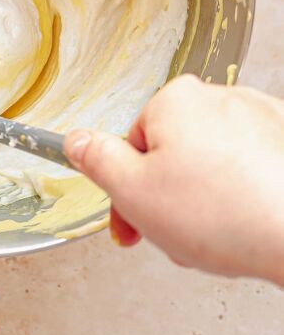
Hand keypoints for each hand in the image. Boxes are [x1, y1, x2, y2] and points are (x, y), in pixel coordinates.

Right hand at [64, 76, 283, 283]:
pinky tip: (247, 225)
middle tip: (178, 236)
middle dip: (167, 200)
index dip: (126, 195)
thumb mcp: (134, 192)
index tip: (131, 228)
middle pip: (172, 154)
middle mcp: (217, 96)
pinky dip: (243, 194)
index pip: (132, 147)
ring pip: (211, 163)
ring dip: (204, 201)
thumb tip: (76, 140)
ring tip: (218, 238)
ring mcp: (258, 116)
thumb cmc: (226, 214)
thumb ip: (96, 161)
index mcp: (173, 100)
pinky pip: (249, 167)